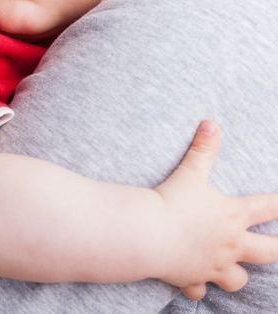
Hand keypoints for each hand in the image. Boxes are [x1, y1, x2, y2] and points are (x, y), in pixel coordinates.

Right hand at [154, 121, 277, 298]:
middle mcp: (230, 244)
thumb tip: (211, 123)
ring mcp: (213, 266)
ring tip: (234, 267)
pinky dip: (199, 285)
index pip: (268, 208)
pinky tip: (194, 280)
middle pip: (268, 252)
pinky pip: (200, 289)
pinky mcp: (193, 278)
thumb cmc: (171, 202)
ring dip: (239, 274)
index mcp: (232, 216)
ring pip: (239, 279)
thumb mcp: (190, 172)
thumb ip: (203, 148)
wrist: (148, 234)